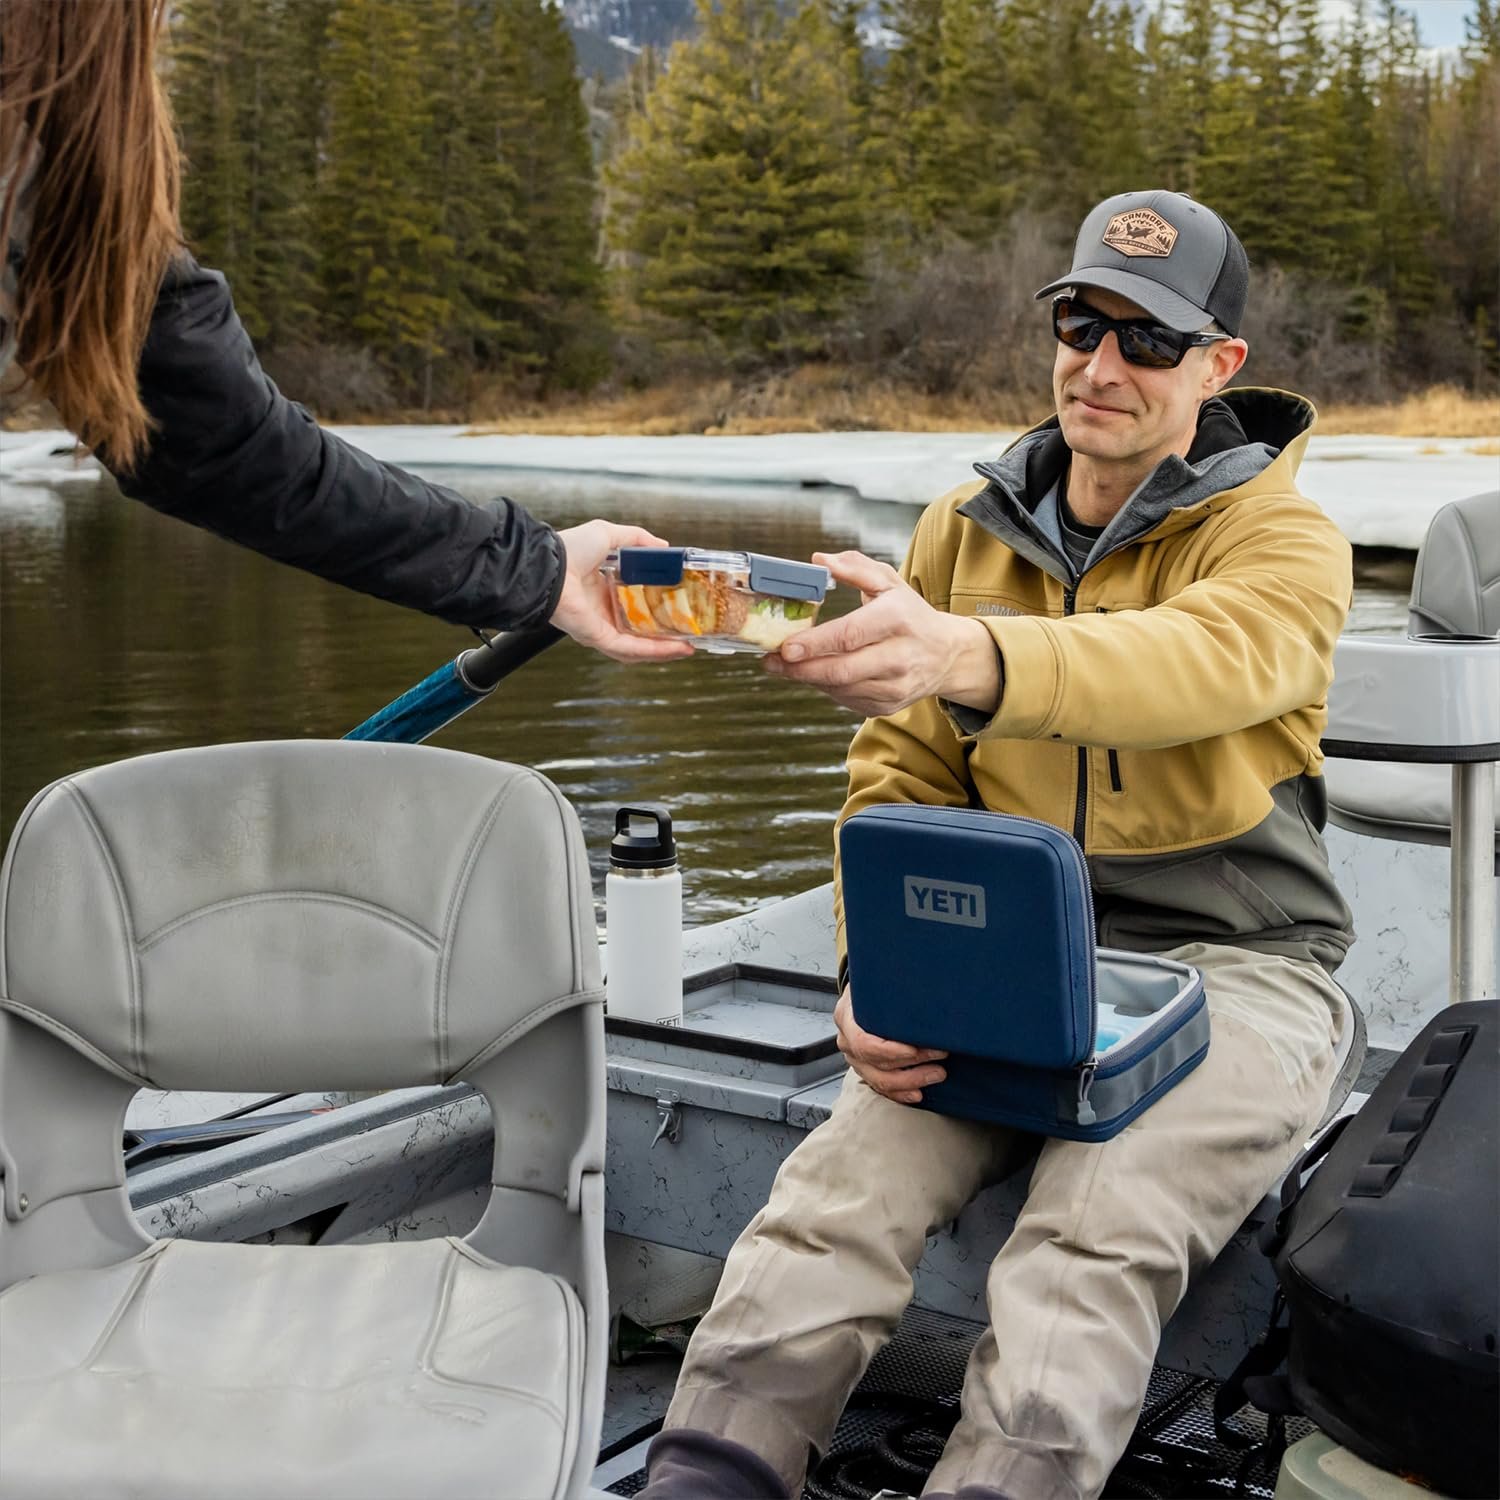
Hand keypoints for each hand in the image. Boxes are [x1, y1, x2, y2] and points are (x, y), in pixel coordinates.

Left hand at [550, 520, 696, 662]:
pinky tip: (676, 648)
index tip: (679, 606)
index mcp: (602, 589)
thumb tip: (663, 546)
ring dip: (664, 649)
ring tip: (688, 647)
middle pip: (639, 631)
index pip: (634, 604)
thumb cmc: (569, 549)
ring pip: (638, 646)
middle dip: (665, 636)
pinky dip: (654, 650)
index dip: (657, 607)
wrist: (551, 566)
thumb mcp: (609, 535)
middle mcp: (602, 612)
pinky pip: (631, 649)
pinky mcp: (599, 637)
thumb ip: (636, 539)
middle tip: (689, 634)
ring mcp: (601, 627)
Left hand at [762, 550, 999, 716]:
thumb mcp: (889, 582)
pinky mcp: (889, 706)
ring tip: (786, 666)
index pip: (851, 635)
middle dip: (801, 669)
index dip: (815, 643)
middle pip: (842, 670)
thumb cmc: (910, 614)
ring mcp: (896, 686)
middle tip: (772, 661)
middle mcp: (900, 656)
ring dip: (809, 679)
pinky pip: (848, 700)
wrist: (947, 654)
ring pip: (842, 688)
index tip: (785, 646)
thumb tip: (819, 560)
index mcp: (897, 619)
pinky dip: (827, 688)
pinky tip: (816, 674)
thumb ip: (854, 568)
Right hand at [833, 985, 947, 1104]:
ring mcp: (855, 1059)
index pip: (864, 1043)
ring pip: (880, 1080)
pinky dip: (901, 1093)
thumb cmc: (873, 985)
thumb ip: (891, 983)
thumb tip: (925, 983)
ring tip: (938, 1073)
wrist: (863, 992)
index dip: (891, 1051)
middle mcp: (847, 1041)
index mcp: (846, 1017)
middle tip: (940, 1056)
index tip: (916, 1050)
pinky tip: (919, 1093)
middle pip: (875, 1064)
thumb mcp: (876, 978)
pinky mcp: (866, 1069)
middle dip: (911, 1065)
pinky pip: (882, 1088)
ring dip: (911, 1081)